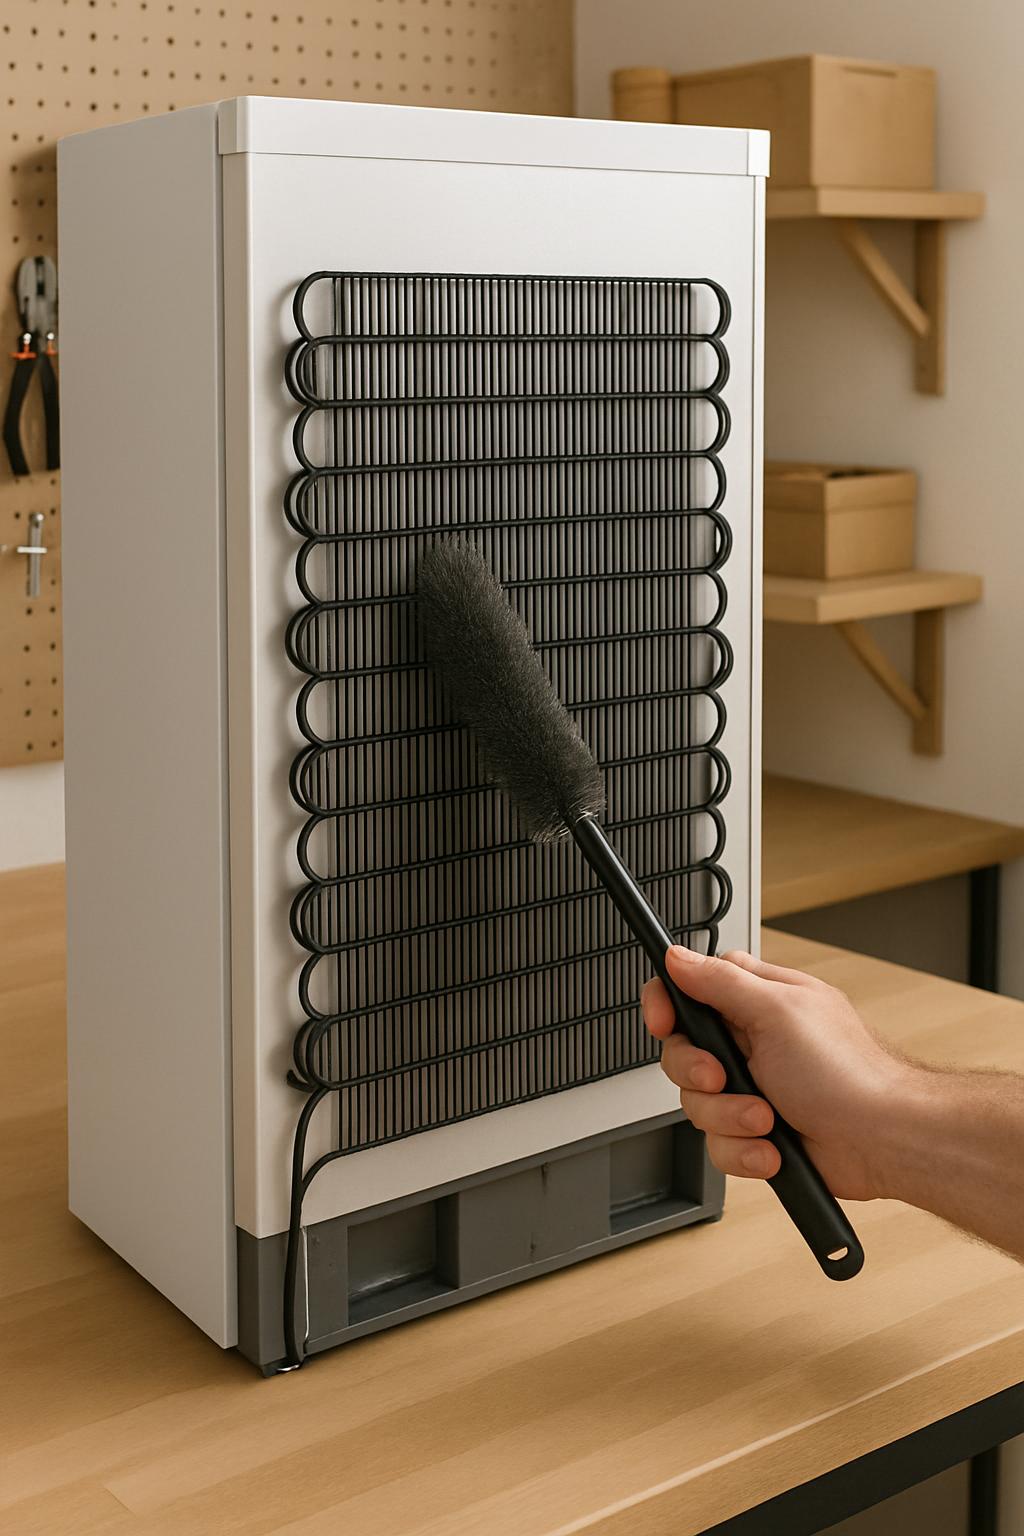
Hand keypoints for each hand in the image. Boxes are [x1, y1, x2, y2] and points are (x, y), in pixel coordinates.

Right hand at [642, 947, 910, 1201]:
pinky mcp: (754, 1131)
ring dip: (729, 1117)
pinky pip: (717, 1144)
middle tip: (723, 1076)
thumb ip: (720, 981)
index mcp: (754, 1000)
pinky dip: (743, 1150)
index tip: (665, 1023)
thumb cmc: (848, 1072)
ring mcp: (751, 1088)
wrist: (881, 1141)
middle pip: (681, 1052)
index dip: (666, 1005)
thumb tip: (677, 957)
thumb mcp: (778, 1011)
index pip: (688, 989)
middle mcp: (749, 1042)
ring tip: (766, 1118)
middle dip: (698, 1073)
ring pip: (696, 1105)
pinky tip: (773, 1146)